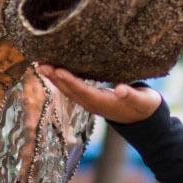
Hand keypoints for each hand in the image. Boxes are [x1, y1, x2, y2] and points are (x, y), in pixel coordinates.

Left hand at [35, 64, 160, 123]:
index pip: (82, 91)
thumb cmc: (143, 106)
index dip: (70, 81)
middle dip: (55, 78)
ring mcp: (89, 102)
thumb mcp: (141, 101)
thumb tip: (119, 89)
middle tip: (40, 64)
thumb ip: (131, 95)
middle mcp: (92, 104)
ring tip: (40, 64)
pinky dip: (61, 78)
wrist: (142, 118)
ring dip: (54, 78)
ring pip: (67, 89)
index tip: (58, 70)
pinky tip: (53, 68)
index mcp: (103, 104)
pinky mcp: (88, 97)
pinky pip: (71, 87)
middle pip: (70, 90)